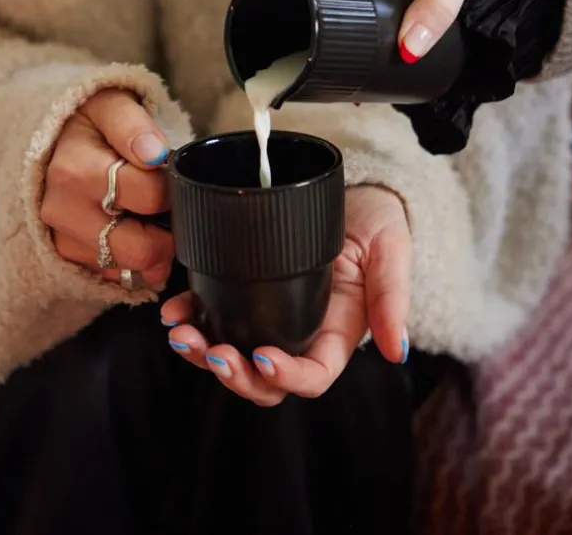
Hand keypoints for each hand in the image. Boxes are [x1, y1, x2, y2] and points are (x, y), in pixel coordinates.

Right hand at [41, 89, 172, 289]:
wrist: (49, 142)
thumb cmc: (90, 124)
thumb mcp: (110, 105)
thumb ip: (133, 125)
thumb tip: (154, 154)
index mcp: (74, 171)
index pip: (149, 196)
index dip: (172, 189)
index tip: (170, 177)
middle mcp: (62, 212)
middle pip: (140, 250)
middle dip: (168, 234)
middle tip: (170, 210)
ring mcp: (62, 242)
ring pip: (131, 270)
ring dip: (152, 250)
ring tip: (150, 218)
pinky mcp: (67, 261)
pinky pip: (117, 278)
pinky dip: (133, 262)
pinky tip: (132, 232)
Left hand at [161, 186, 410, 406]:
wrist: (353, 191)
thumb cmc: (378, 222)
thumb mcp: (391, 251)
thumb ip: (392, 297)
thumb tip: (396, 350)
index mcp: (337, 334)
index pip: (312, 375)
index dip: (286, 376)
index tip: (263, 357)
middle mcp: (301, 334)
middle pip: (264, 379)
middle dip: (234, 374)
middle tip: (211, 351)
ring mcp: (272, 315)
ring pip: (234, 355)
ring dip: (203, 354)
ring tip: (181, 333)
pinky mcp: (248, 291)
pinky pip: (217, 317)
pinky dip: (192, 318)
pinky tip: (175, 310)